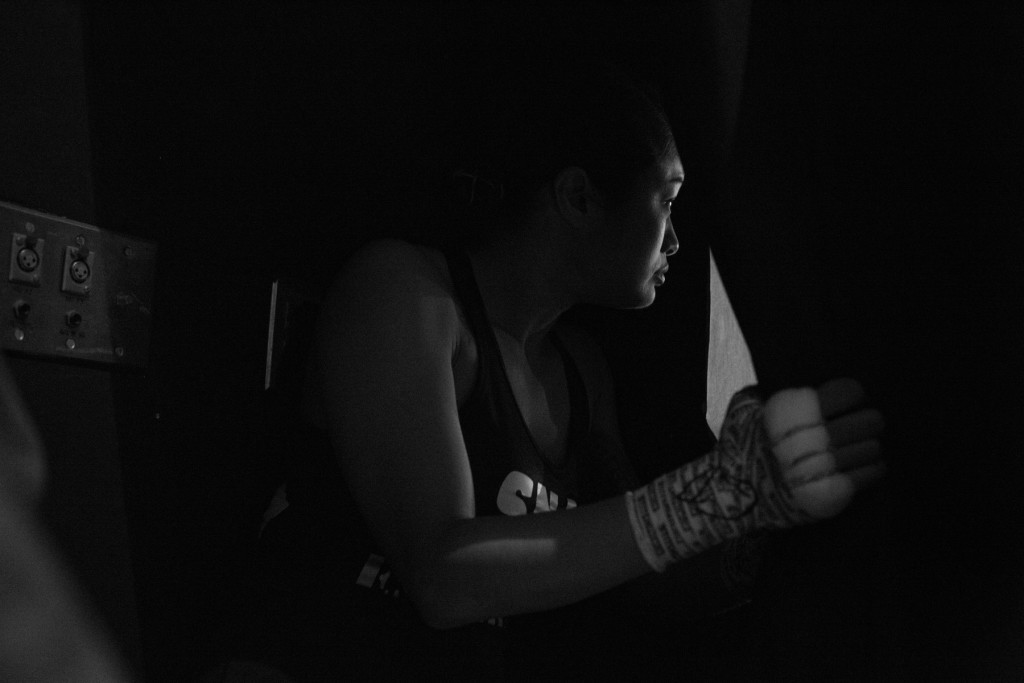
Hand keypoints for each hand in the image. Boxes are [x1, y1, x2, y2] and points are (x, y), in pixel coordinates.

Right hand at [626, 379, 885, 571]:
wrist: (731, 496)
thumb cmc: (738, 451)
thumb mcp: (741, 413)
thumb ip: (758, 394)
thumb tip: (770, 384)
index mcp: (792, 414)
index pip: (842, 394)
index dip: (852, 393)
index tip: (854, 397)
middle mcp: (808, 438)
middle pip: (862, 423)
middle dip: (871, 420)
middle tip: (872, 422)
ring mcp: (819, 468)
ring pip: (867, 449)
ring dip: (873, 446)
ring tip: (871, 444)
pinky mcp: (828, 494)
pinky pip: (865, 477)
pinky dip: (874, 469)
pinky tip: (874, 464)